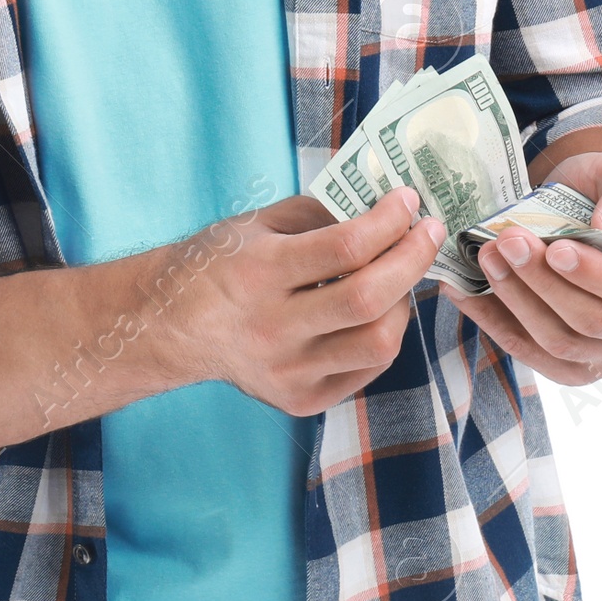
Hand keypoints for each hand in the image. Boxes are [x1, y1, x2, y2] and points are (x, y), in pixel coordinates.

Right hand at [172, 189, 448, 416]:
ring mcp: (288, 372)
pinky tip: (380, 310)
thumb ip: (319, 214)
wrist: (172, 326)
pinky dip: (384, 335)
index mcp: (259, 273)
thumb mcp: (258, 224)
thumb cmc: (219, 264)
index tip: (408, 200)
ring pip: (378, 343)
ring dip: (403, 301)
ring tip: (401, 275)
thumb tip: (381, 203)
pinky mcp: (301, 400)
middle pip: (368, 299)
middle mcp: (273, 328)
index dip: (388, 221)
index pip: (344, 247)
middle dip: (412, 259)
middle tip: (429, 232)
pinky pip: (366, 369)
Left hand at [438, 148, 601, 386]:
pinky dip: (494, 324)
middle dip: (542, 282)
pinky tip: (465, 292)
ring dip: (516, 302)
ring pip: (558, 344)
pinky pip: (530, 353)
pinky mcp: (568, 359)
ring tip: (485, 257)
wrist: (589, 204)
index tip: (556, 249)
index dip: (594, 276)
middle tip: (506, 241)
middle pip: (591, 322)